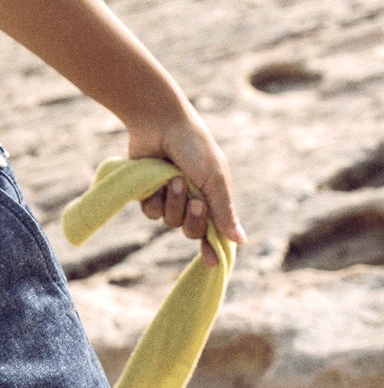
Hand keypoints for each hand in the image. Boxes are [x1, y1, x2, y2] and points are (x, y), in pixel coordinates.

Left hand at [128, 112, 246, 267]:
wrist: (161, 124)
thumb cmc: (194, 148)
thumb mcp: (214, 180)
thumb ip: (224, 211)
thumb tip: (241, 241)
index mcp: (211, 196)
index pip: (213, 230)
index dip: (212, 247)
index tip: (214, 263)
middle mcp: (190, 199)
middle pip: (191, 230)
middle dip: (193, 218)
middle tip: (196, 201)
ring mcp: (168, 196)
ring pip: (169, 222)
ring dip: (173, 203)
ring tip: (173, 179)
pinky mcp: (147, 192)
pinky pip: (151, 212)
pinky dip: (155, 198)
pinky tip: (157, 180)